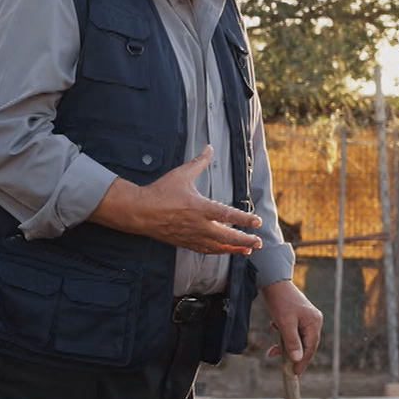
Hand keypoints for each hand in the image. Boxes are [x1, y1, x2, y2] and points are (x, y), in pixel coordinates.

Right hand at [90, 145, 262, 253]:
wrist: (139, 211)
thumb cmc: (160, 192)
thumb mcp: (181, 174)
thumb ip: (198, 162)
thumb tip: (209, 147)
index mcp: (200, 207)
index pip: (227, 214)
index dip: (244, 219)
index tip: (257, 222)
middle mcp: (198, 225)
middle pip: (227, 236)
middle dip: (245, 240)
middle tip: (258, 242)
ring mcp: (191, 236)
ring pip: (218, 247)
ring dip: (234, 249)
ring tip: (248, 250)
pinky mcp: (185, 243)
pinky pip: (205, 250)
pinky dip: (218, 251)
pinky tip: (225, 251)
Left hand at [262, 279, 322, 375]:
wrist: (273, 282)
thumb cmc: (280, 301)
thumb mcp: (285, 324)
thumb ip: (292, 342)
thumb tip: (298, 359)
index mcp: (314, 322)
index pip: (311, 347)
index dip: (303, 361)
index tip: (295, 372)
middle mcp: (313, 320)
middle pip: (306, 344)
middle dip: (294, 355)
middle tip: (286, 368)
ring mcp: (306, 318)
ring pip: (297, 338)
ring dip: (285, 345)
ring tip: (272, 352)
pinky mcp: (297, 315)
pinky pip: (292, 331)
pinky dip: (283, 336)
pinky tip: (273, 332)